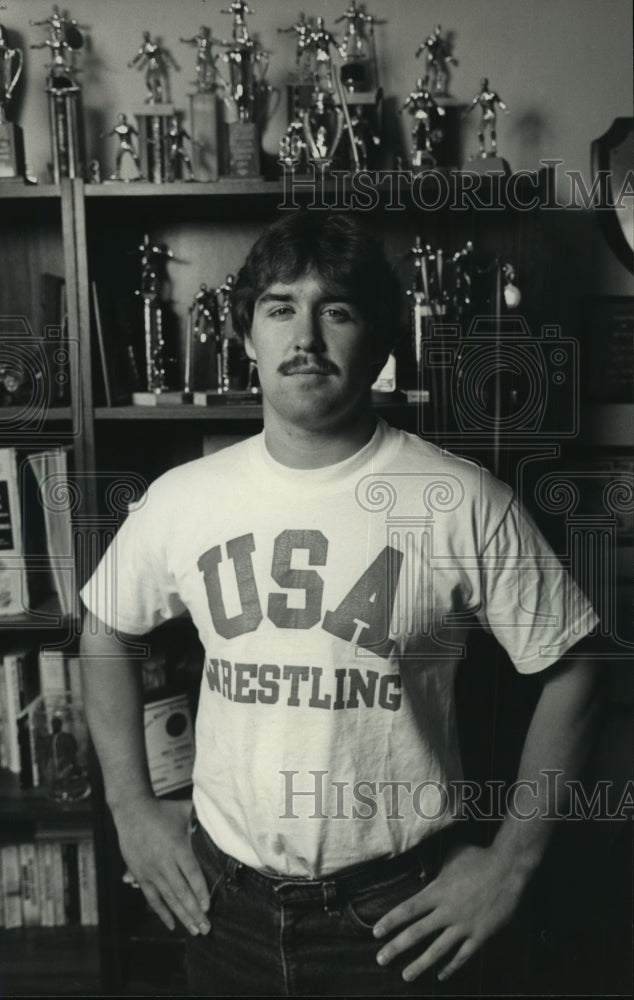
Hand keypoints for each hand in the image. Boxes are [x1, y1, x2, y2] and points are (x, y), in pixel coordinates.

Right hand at [112, 797, 210, 936]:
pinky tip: (172, 925)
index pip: (192, 874)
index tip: (209, 907)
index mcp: (177, 847)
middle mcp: (164, 862)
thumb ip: (201, 817)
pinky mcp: (141, 875)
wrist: (131, 810)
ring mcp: (151, 871)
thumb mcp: (184, 810)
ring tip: (195, 930)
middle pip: (182, 892)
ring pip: (168, 898)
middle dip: (195, 912)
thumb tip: (221, 817)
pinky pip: (152, 898)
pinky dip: (162, 912)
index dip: (201, 892)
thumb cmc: (162, 810)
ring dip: (182, 916)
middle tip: (206, 929)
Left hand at [373, 843, 525, 981]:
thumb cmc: (479, 857)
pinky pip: (463, 955)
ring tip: (405, 975)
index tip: (376, 933)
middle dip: (396, 947)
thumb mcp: (451, 853)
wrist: (508, 868)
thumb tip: (420, 853)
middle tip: (381, 959)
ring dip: (420, 964)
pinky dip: (451, 967)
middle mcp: (447, 911)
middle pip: (416, 933)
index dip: (391, 921)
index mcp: (437, 891)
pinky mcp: (480, 934)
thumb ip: (435, 860)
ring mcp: (464, 925)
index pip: (408, 909)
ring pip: (437, 950)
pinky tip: (441, 975)